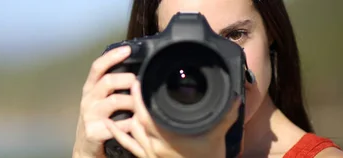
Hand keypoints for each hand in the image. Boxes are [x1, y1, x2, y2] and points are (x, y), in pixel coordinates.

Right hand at [73, 46, 137, 157]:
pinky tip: (137, 124)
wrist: (86, 146)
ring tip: (142, 104)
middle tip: (140, 83)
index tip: (127, 49)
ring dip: (133, 102)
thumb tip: (135, 70)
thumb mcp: (100, 99)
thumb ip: (112, 85)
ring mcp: (90, 115)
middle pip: (108, 81)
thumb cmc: (98, 119)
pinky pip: (119, 125)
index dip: (112, 57)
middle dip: (127, 79)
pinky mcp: (94, 131)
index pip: (98, 67)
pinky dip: (131, 124)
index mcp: (90, 88)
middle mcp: (88, 99)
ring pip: (115, 101)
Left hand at [105, 81, 242, 157]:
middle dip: (134, 101)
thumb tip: (234, 97)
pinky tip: (108, 123)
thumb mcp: (217, 137)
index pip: (148, 114)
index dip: (140, 97)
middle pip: (137, 119)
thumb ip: (225, 116)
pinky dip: (117, 134)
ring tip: (126, 97)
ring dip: (128, 114)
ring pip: (131, 130)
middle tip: (132, 84)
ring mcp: (149, 154)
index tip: (138, 81)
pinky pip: (128, 146)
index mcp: (169, 138)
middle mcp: (155, 146)